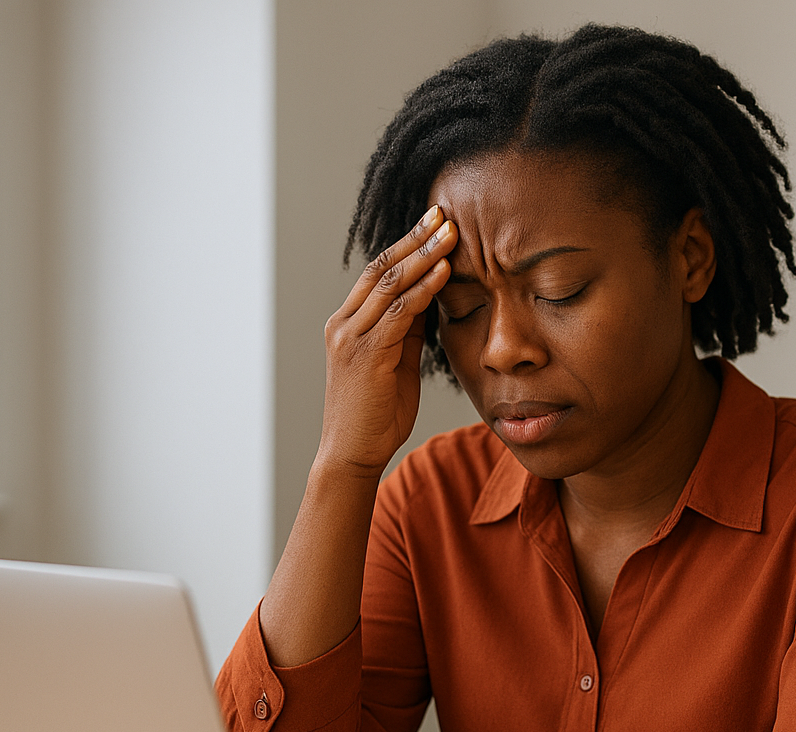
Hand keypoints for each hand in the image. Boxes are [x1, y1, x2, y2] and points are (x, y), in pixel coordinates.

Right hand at [319, 207, 457, 476]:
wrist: (352, 455)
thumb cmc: (377, 416)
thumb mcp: (396, 365)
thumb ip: (408, 333)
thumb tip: (432, 301)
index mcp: (348, 324)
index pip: (378, 273)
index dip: (407, 245)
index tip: (434, 223)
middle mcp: (344, 324)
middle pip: (381, 267)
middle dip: (415, 238)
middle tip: (443, 212)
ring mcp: (351, 337)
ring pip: (389, 283)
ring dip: (423, 254)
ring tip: (451, 231)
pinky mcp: (365, 354)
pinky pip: (399, 312)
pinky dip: (423, 288)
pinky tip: (445, 271)